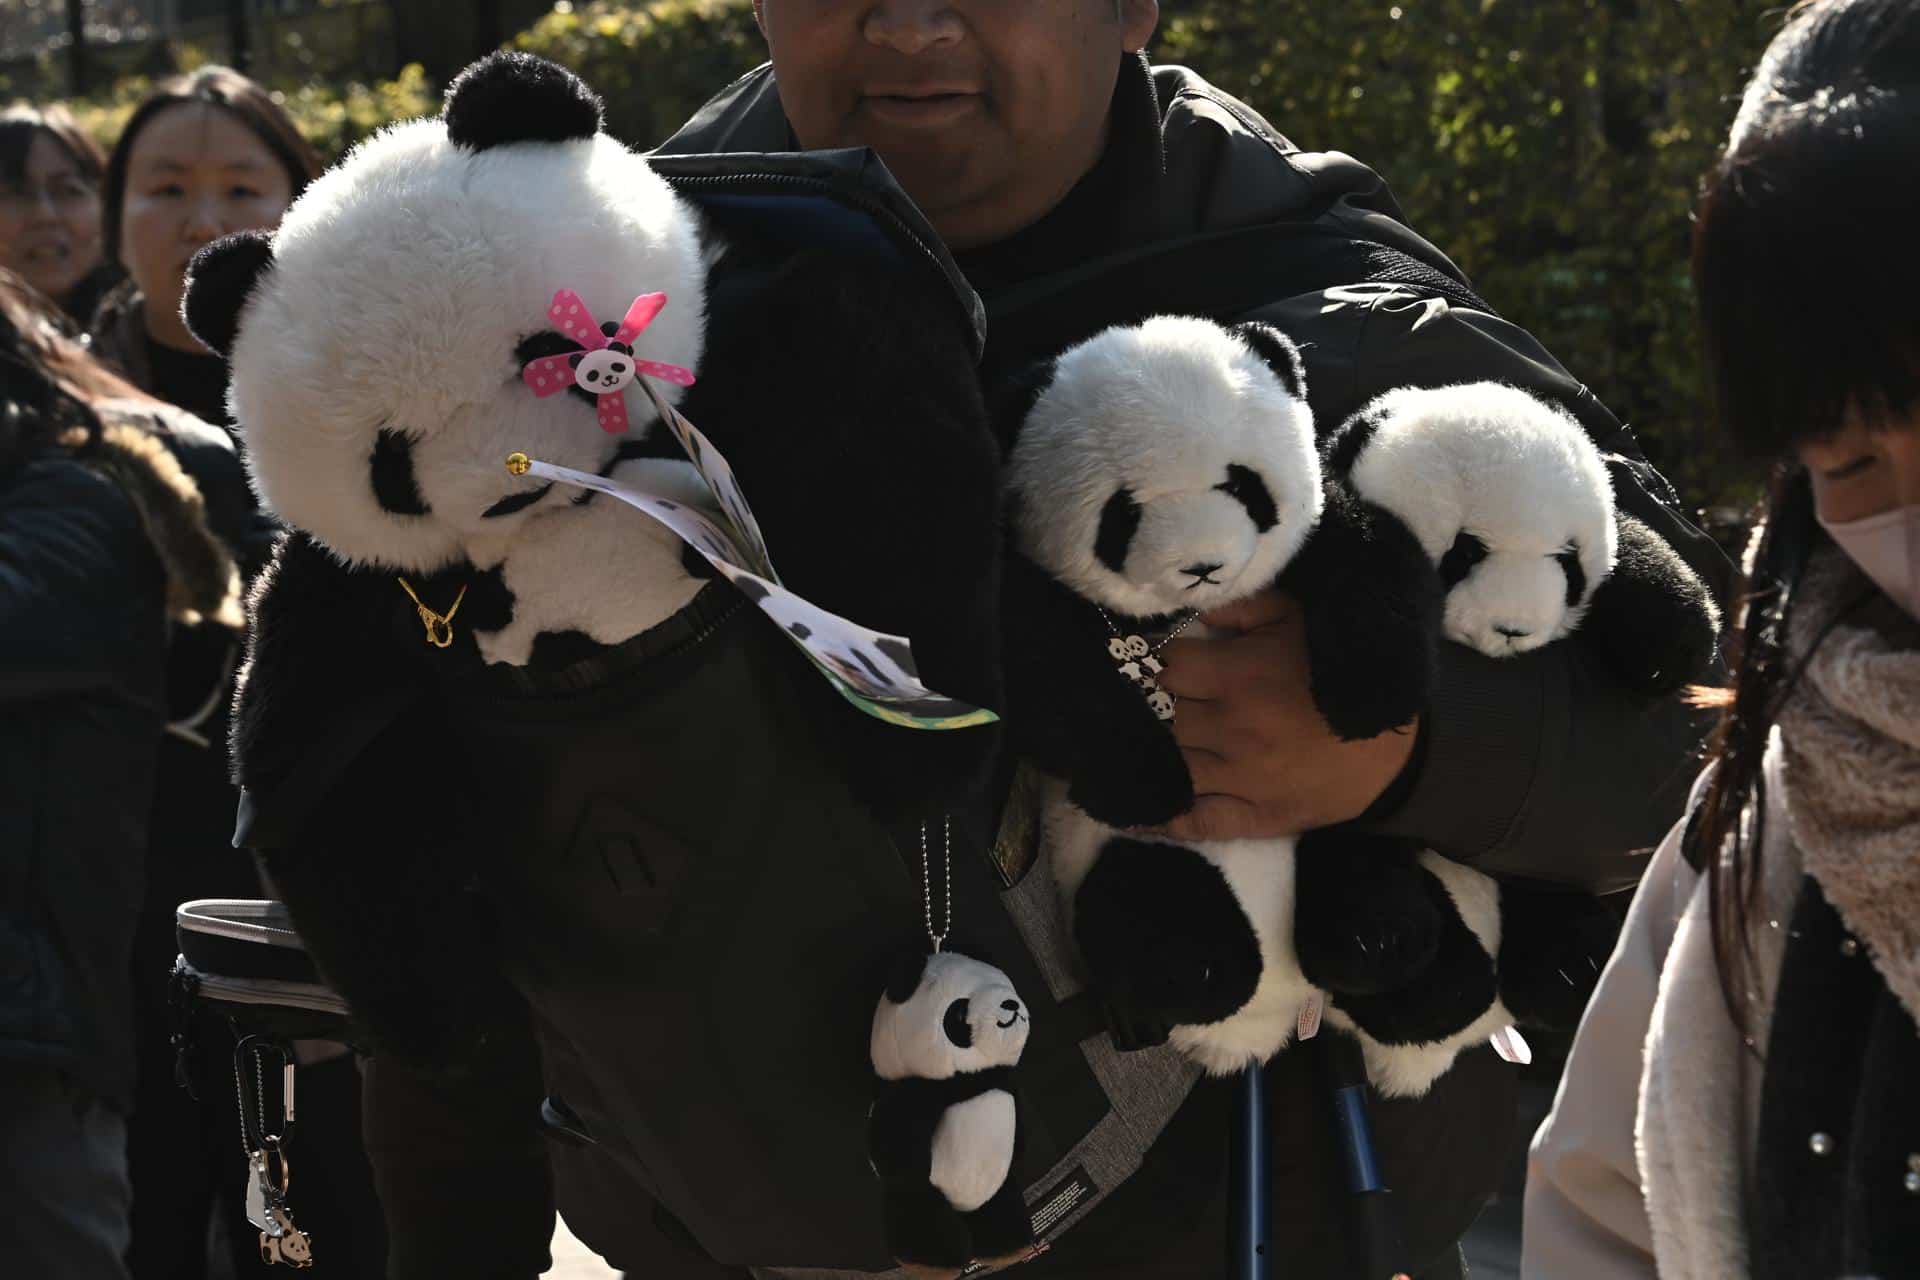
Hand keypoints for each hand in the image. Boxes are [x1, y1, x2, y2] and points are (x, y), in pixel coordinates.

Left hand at [1147, 590, 1417, 840]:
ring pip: (1167, 766)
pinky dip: (1159, 818)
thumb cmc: (1343, 673)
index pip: (1166, 666)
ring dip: (1141, 755)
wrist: (1399, 746)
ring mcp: (1239, 778)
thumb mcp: (1299, 619)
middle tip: (1132, 701)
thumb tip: (1187, 610)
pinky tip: (1130, 810)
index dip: (1150, 661)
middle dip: (1143, 706)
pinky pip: (1195, 821)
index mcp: (1239, 677)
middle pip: (1158, 717)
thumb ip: (1242, 607)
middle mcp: (1230, 730)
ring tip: (1116, 747)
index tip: (1142, 660)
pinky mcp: (1253, 817)